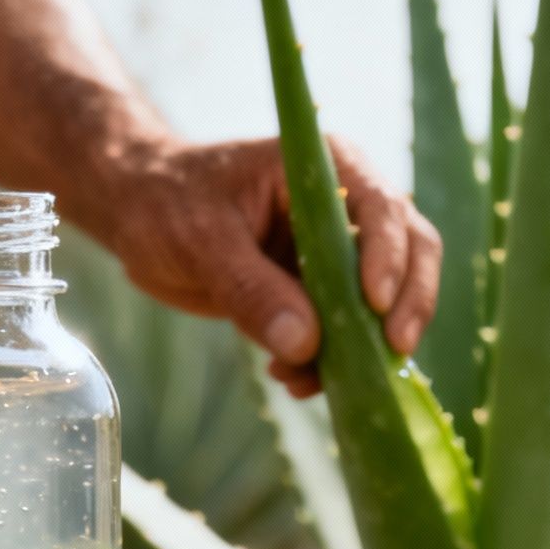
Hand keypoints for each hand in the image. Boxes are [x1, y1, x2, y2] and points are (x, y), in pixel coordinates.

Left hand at [85, 134, 441, 398]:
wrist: (139, 214)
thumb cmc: (166, 203)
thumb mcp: (201, 240)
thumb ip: (251, 290)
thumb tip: (306, 344)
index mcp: (324, 170)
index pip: (382, 209)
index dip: (390, 257)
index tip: (375, 304)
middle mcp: (344, 207)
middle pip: (410, 251)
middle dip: (405, 305)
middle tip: (392, 352)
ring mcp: (333, 254)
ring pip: (381, 301)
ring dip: (361, 345)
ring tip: (306, 378)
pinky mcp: (315, 294)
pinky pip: (342, 333)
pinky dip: (327, 362)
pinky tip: (289, 378)